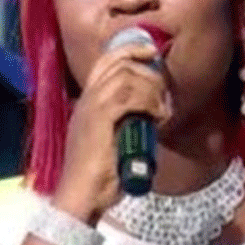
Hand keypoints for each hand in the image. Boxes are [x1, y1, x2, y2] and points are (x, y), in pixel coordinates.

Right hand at [52, 43, 171, 223]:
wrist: (81, 194)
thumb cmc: (100, 174)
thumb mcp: (114, 140)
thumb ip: (128, 121)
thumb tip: (154, 112)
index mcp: (88, 101)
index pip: (106, 61)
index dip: (130, 50)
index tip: (152, 52)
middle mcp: (88, 98)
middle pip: (119, 63)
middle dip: (148, 71)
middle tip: (164, 90)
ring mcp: (91, 106)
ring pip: (126, 76)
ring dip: (151, 89)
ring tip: (161, 111)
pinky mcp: (100, 118)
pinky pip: (128, 96)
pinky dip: (149, 103)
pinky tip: (157, 118)